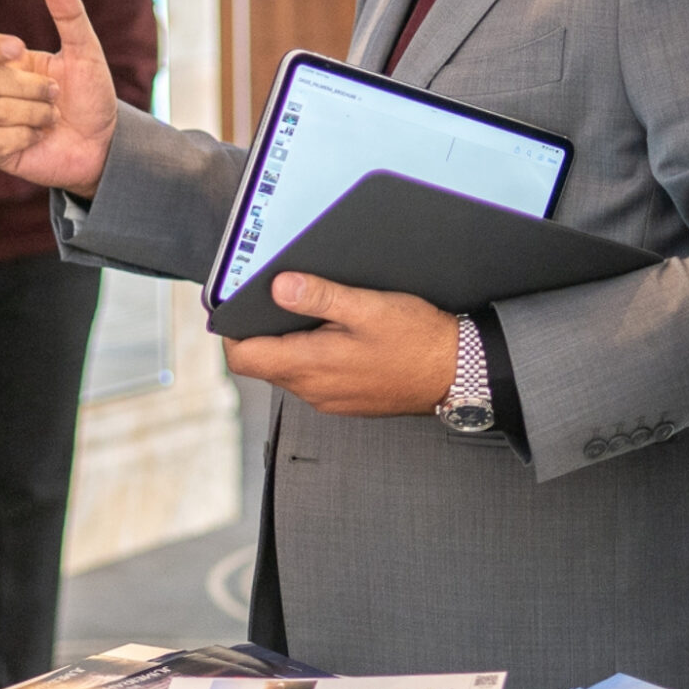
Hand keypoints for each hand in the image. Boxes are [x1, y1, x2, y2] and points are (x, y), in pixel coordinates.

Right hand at [0, 0, 117, 193]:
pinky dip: (26, 136)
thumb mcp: (86, 51)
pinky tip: (40, 138)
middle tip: (57, 96)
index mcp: (10, 64)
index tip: (18, 50)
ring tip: (53, 118)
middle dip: (34, 89)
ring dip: (36, 114)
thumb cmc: (92, 97)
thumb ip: (69, 14)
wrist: (105, 142)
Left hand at [222, 273, 460, 415]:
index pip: (242, 358)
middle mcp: (313, 389)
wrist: (456, 372)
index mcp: (310, 365)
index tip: (236, 310)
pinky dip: (313, 358)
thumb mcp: (366, 307)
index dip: (232, 332)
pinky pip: (313, 380)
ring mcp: (328, 399)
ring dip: (290, 345)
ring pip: (288, 371)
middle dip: (262, 334)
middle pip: (262, 364)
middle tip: (279, 301)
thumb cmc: (417, 341)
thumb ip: (319, 297)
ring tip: (316, 317)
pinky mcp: (344, 402)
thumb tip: (279, 286)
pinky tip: (338, 338)